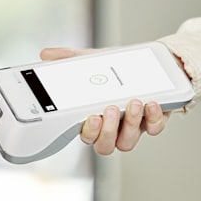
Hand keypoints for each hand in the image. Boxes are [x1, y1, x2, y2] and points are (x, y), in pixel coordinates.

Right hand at [39, 46, 170, 154]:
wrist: (147, 64)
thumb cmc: (114, 70)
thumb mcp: (91, 62)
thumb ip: (69, 59)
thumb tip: (46, 55)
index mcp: (93, 118)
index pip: (87, 135)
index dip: (89, 131)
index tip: (92, 116)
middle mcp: (111, 128)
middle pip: (105, 145)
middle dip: (108, 131)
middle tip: (111, 109)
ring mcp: (132, 127)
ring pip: (127, 140)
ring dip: (131, 123)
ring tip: (134, 102)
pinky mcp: (153, 122)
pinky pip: (154, 129)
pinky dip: (154, 118)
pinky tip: (152, 103)